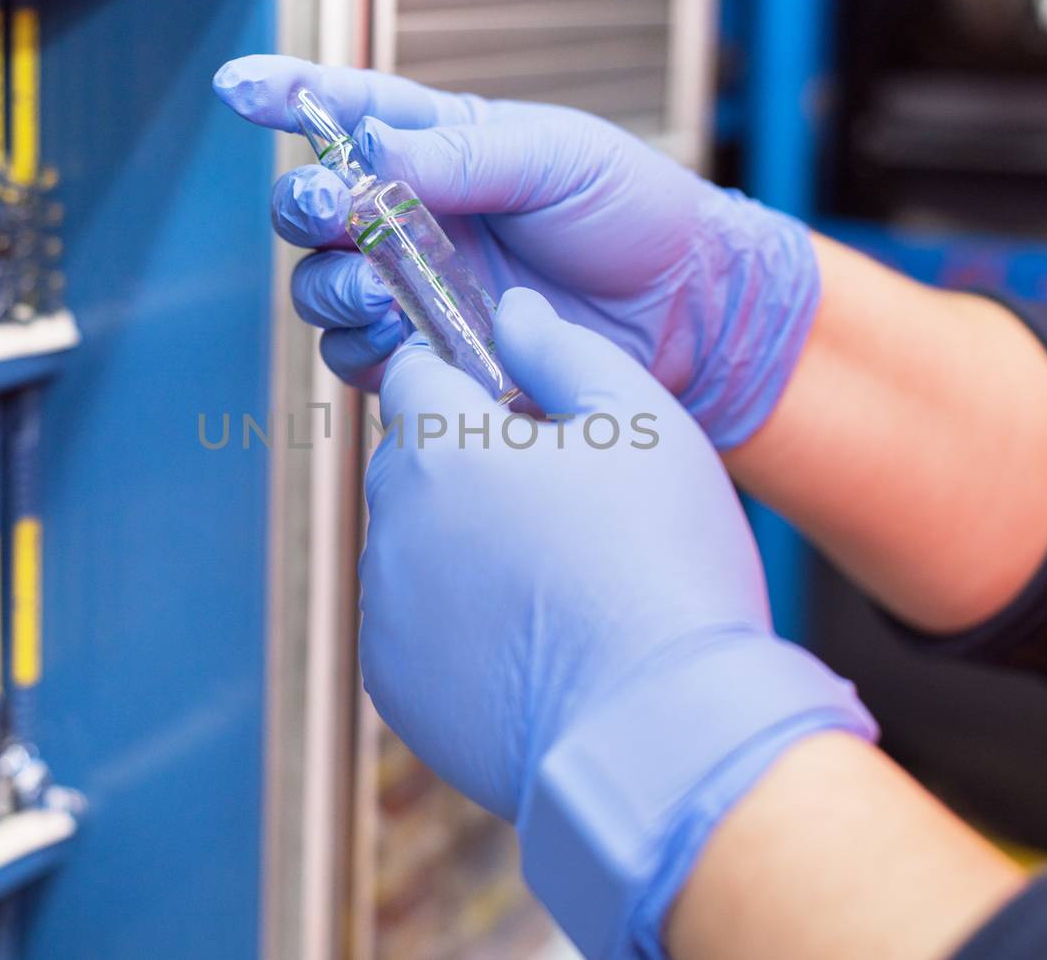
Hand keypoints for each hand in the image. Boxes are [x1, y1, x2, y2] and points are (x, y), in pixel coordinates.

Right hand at [212, 54, 818, 448]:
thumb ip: (463, 156)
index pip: (346, 112)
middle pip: (311, 211)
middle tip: (334, 213)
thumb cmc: (631, 215)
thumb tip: (369, 153)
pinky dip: (363, 349)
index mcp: (439, 149)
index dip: (287, 96)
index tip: (239, 90)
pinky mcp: (430, 357)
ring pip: (321, 288)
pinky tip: (401, 339)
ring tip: (381, 288)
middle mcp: (412, 219)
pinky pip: (359, 358)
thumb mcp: (557, 158)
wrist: (686, 312)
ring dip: (331, 286)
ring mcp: (416, 291)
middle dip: (304, 207)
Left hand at [358, 287, 875, 957]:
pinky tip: (528, 639)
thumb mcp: (643, 423)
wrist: (660, 734)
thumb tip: (513, 313)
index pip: (413, 373)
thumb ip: (564, 351)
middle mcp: (390, 520)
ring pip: (410, 543)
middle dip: (465, 465)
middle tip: (558, 504)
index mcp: (441, 443)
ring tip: (553, 582)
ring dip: (458, 544)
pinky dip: (453, 621)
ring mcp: (384, 607)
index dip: (466, 382)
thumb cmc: (663, 567)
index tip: (517, 412)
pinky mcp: (391, 681)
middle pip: (412, 461)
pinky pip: (411, 624)